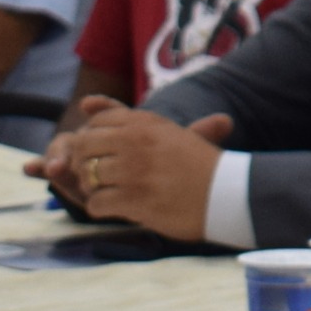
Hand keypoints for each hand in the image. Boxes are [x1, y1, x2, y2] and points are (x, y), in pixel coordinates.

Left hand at [32, 98, 232, 239]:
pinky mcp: (133, 199)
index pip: (97, 122)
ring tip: (109, 193)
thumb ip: (128, 121)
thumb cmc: (199, 163)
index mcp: (144, 122)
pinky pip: (96, 203)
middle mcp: (135, 141)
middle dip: (84, 164)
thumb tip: (85, 103)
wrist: (226, 192)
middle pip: (84, 147)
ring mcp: (133, 170)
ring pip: (87, 176)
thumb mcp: (169, 132)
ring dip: (92, 188)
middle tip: (98, 177)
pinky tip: (116, 208)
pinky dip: (101, 208)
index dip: (93, 139)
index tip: (104, 153)